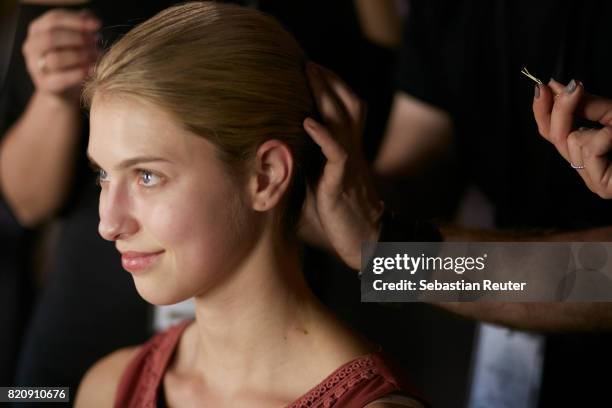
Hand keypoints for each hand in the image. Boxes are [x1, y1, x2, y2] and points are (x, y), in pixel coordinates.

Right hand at [22, 9, 100, 102]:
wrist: (65, 91)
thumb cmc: (73, 61)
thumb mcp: (77, 41)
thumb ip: (81, 27)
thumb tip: (90, 18)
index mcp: (38, 29)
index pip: (54, 19)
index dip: (77, 21)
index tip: (97, 25)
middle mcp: (32, 46)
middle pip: (52, 37)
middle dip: (78, 39)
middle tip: (96, 43)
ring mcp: (34, 66)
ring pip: (55, 58)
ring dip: (80, 56)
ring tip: (97, 57)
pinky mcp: (43, 85)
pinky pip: (60, 79)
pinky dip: (78, 74)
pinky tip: (92, 69)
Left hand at [299, 63, 383, 269]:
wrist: (366, 240)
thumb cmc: (340, 213)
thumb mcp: (322, 180)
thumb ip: (310, 160)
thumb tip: (282, 148)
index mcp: (346, 148)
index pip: (345, 108)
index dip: (332, 87)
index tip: (311, 69)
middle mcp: (351, 149)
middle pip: (346, 104)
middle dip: (328, 81)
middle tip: (307, 62)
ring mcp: (348, 163)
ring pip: (344, 119)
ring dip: (326, 95)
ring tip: (310, 74)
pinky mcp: (342, 181)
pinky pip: (338, 152)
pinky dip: (323, 135)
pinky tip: (308, 121)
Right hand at [533, 79, 611, 198]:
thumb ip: (586, 105)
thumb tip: (555, 87)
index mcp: (587, 152)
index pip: (552, 133)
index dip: (543, 110)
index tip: (541, 86)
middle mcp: (585, 167)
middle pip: (553, 137)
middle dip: (560, 109)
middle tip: (572, 86)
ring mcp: (592, 180)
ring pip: (572, 140)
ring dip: (600, 126)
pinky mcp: (601, 186)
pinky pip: (589, 147)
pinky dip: (607, 135)